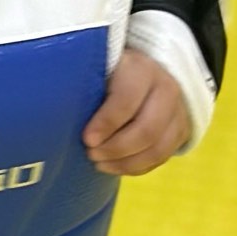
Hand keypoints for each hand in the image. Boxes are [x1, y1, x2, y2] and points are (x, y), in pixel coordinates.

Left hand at [84, 46, 188, 176]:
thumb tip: (55, 112)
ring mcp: (178, 111)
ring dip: (125, 162)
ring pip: (158, 148)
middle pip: (147, 129)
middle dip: (115, 148)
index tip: (86, 139)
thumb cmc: (106, 71)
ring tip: (98, 163)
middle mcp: (165, 88)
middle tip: (90, 153)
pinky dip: (136, 167)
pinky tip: (113, 166)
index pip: (127, 99)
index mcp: (140, 68)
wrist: (142, 71)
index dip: (106, 122)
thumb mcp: (96, 68)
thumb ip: (84, 85)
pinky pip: (162, 157)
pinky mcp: (181, 130)